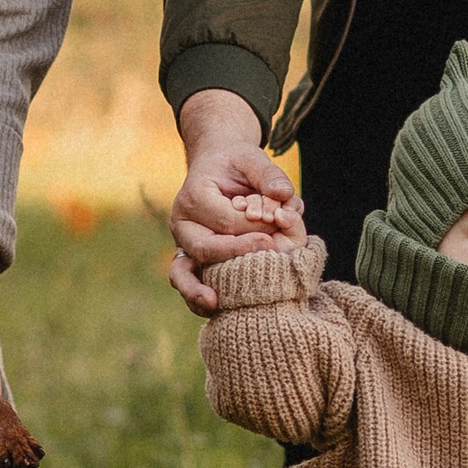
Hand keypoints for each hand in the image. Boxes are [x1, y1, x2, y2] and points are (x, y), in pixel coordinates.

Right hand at [169, 90, 297, 320]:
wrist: (216, 168)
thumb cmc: (236, 164)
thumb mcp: (252, 159)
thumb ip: (268, 174)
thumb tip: (285, 196)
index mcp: (194, 195)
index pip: (226, 219)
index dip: (254, 226)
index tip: (279, 224)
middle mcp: (182, 223)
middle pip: (205, 247)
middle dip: (237, 253)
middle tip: (269, 250)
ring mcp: (182, 244)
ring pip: (183, 272)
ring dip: (198, 289)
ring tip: (215, 302)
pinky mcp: (189, 259)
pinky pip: (186, 282)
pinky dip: (196, 297)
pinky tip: (214, 308)